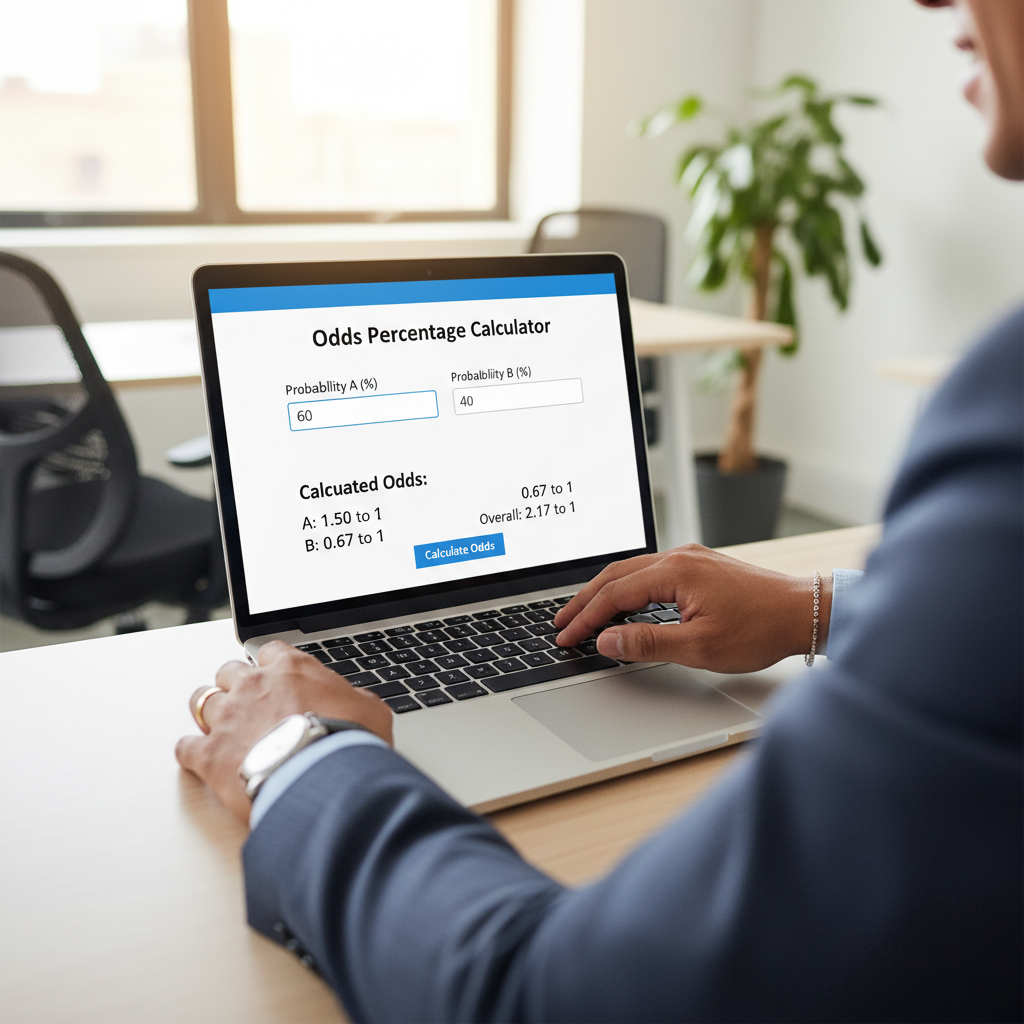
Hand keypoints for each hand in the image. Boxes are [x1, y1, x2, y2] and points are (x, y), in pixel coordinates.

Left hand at [175, 641, 392, 821]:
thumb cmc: (346, 741)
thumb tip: (357, 704)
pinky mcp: (209, 754)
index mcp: (290, 669)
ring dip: (209, 711)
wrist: (321, 777)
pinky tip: (201, 758)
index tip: (276, 676)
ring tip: (220, 725)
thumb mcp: (370, 711)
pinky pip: (186, 746)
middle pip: (229, 671)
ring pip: (201, 700)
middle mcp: (253, 686)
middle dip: (236, 684)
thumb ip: (354, 700)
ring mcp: (227, 718)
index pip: (271, 651)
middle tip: (248, 702)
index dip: (272, 665)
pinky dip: (192, 752)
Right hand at [553, 544, 831, 673]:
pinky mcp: (699, 566)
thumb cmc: (760, 629)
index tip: (567, 637)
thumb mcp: (699, 646)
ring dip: (604, 593)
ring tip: (583, 614)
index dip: (586, 618)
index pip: (614, 594)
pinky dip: (627, 587)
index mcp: (675, 572)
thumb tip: (607, 640)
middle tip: (561, 623)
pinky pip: (650, 572)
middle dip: (584, 600)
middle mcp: (679, 557)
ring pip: (631, 571)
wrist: (804, 612)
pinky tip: (623, 602)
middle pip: (615, 575)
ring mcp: (690, 558)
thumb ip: (647, 642)